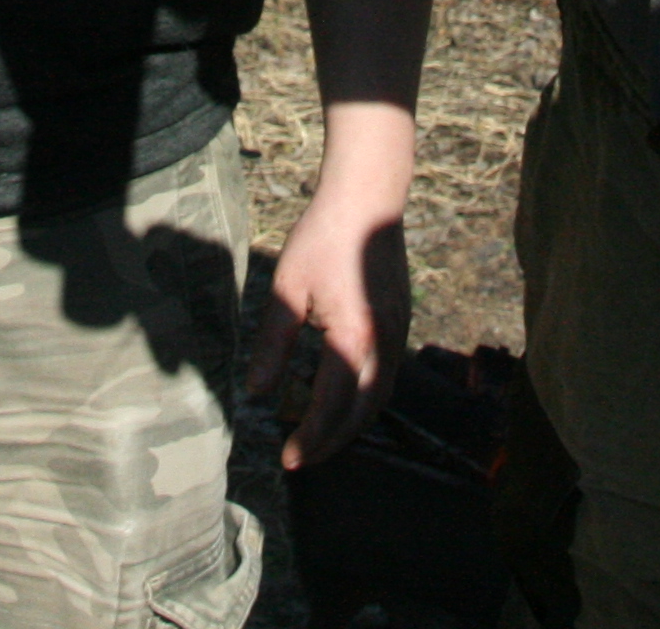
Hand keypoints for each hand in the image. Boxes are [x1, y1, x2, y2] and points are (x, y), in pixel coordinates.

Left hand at [247, 182, 408, 470]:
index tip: (286, 458)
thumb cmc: (321, 239)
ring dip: (351, 425)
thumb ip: (274, 344)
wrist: (367, 200)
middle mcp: (383, 344)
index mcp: (352, 339)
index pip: (330, 407)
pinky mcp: (401, 322)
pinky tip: (344, 400)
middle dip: (331, 442)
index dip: (308, 438)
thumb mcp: (287, 290)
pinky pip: (387, 377)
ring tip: (320, 437)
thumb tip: (258, 392)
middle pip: (361, 413)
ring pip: (379, 399)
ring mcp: (398, 334)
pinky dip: (366, 400)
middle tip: (301, 457)